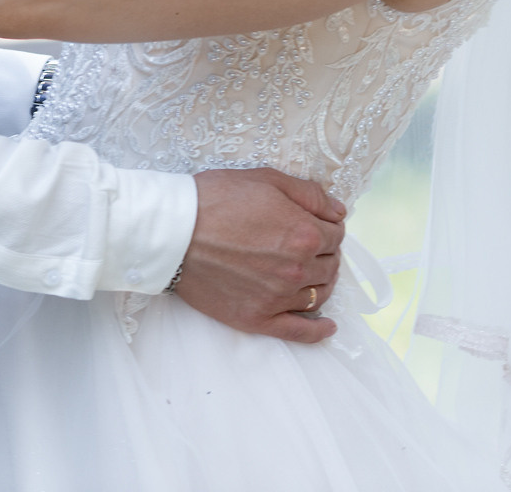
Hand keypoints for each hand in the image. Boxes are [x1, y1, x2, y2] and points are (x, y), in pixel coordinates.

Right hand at [174, 168, 347, 344]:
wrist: (172, 231)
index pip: (336, 235)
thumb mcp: (266, 179)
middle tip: (310, 246)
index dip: (328, 227)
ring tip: (311, 273)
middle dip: (326, 253)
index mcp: (304, 234)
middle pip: (330, 266)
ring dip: (321, 282)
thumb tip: (339, 212)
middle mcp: (297, 269)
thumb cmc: (215, 199)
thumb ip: (310, 195)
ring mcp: (278, 298)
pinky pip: (298, 331)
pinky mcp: (256, 318)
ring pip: (318, 294)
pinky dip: (317, 331)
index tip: (317, 225)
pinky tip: (328, 327)